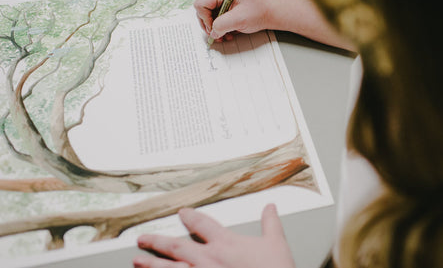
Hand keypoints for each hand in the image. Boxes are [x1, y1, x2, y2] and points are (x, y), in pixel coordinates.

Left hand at [133, 204, 295, 267]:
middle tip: (144, 238)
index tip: (182, 213)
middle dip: (158, 241)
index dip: (191, 217)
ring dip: (152, 264)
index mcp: (225, 243)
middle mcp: (208, 259)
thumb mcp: (276, 243)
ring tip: (137, 260)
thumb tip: (270, 208)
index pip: (203, 224)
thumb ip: (271, 224)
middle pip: (177, 246)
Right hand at [194, 0, 272, 42]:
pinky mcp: (225, 11)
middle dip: (209, 26)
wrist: (269, 14)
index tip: (214, 28)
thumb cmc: (259, 11)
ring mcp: (222, 4)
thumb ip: (222, 24)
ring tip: (224, 36)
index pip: (201, 5)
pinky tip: (228, 33)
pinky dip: (220, 30)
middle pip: (202, 12)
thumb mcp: (239, 19)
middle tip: (217, 34)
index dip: (205, 18)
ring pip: (208, 18)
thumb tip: (213, 32)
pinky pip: (216, 22)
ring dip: (215, 30)